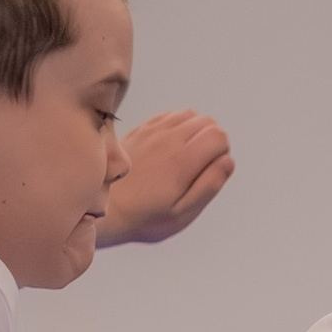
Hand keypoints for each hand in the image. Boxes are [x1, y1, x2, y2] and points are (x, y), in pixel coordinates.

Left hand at [98, 109, 234, 246]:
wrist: (104, 207)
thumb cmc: (145, 216)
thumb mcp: (183, 212)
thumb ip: (209, 185)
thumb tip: (227, 160)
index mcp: (183, 161)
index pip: (219, 136)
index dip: (223, 153)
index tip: (210, 170)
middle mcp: (169, 139)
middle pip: (208, 122)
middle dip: (212, 141)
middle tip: (199, 166)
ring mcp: (154, 131)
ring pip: (190, 115)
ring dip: (196, 131)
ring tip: (186, 156)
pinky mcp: (142, 130)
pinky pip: (170, 115)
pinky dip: (179, 126)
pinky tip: (172, 147)